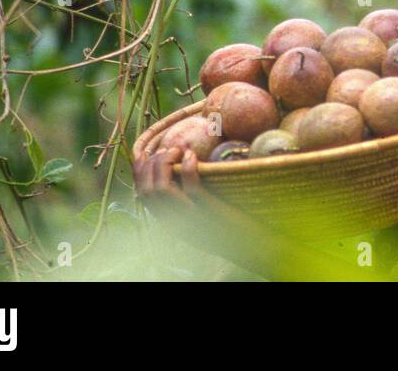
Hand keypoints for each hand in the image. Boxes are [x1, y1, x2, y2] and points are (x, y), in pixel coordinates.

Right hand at [133, 144, 373, 278]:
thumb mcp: (206, 215)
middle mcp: (176, 223)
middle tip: (167, 148)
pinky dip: (188, 168)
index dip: (139, 171)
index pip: (142, 196)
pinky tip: (193, 155)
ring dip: (164, 164)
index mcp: (171, 223)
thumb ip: (191, 199)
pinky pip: (191, 189)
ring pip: (160, 190)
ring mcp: (192, 219)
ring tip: (178, 149)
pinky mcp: (211, 213)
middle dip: (150, 164)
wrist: (258, 249)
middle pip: (146, 191)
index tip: (149, 152)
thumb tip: (185, 168)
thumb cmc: (236, 226)